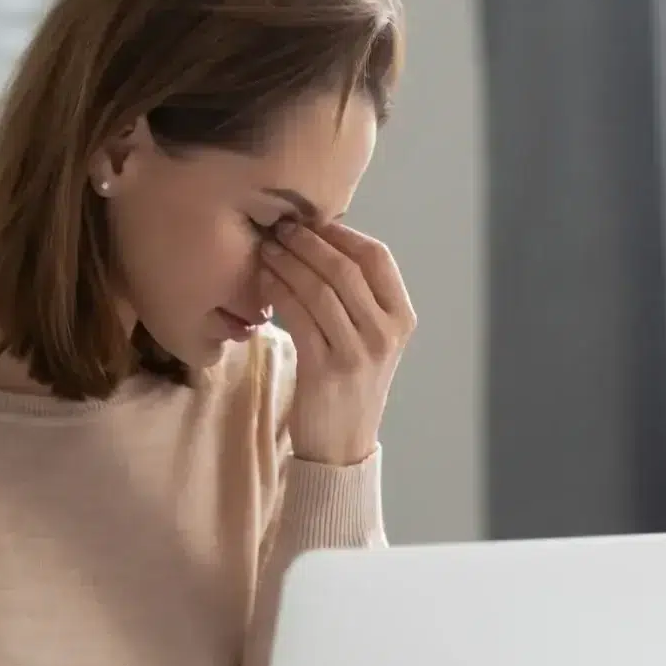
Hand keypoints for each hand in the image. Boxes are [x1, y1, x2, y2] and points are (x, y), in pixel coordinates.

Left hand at [258, 221, 415, 465]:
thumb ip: (358, 297)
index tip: (311, 220)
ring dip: (288, 262)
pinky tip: (263, 282)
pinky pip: (298, 316)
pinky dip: (278, 292)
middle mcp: (386, 333)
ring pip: (319, 289)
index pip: (377, 258)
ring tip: (266, 249)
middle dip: (309, 241)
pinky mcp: (326, 369)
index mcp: (401, 318)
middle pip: (345, 268)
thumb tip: (322, 241)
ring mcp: (359, 352)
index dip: (342, 234)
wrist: (342, 445)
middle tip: (280, 227)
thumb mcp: (368, 339)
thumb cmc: (350, 385)